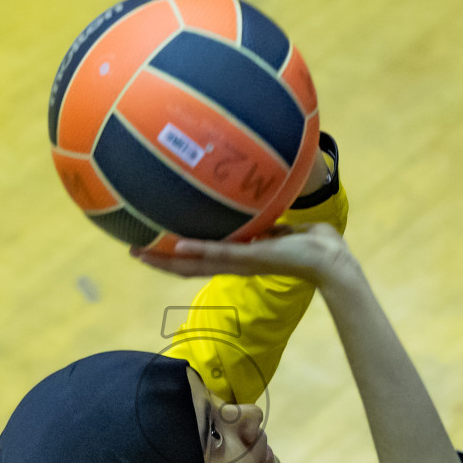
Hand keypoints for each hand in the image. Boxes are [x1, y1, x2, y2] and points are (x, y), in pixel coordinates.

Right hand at [132, 223, 359, 287]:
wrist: (332, 262)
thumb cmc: (314, 245)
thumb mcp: (283, 227)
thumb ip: (267, 221)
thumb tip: (258, 196)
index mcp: (239, 256)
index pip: (198, 258)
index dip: (172, 254)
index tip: (149, 244)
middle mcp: (235, 263)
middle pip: (187, 266)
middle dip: (158, 260)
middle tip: (130, 249)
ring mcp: (241, 262)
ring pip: (195, 264)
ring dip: (166, 260)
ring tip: (139, 252)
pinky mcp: (253, 258)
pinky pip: (220, 255)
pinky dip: (198, 252)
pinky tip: (176, 248)